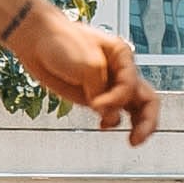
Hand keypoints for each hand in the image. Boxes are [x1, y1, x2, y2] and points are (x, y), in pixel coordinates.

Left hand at [5, 2, 161, 146]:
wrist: (36, 42)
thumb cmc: (61, 42)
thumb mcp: (87, 64)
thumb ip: (100, 91)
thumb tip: (109, 116)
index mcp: (122, 56)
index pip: (131, 85)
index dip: (116, 98)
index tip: (95, 104)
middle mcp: (120, 72)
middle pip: (147, 99)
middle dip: (147, 121)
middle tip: (137, 139)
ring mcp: (108, 86)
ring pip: (135, 109)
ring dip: (138, 125)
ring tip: (132, 140)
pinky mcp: (95, 97)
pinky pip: (113, 114)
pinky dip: (112, 123)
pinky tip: (103, 126)